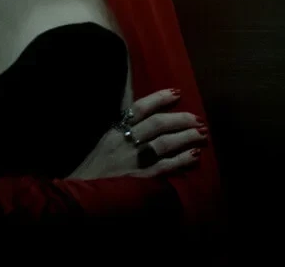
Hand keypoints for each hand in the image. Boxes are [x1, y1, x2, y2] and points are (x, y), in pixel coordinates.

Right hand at [68, 88, 208, 179]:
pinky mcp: (140, 178)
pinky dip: (180, 160)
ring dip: (186, 137)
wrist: (82, 191)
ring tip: (202, 134)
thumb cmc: (94, 165)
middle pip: (157, 124)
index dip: (159, 98)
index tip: (177, 93)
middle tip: (198, 119)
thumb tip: (136, 104)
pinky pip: (164, 167)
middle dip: (180, 119)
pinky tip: (194, 156)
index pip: (139, 107)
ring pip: (164, 143)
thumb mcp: (103, 138)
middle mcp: (124, 141)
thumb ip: (121, 124)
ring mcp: (133, 160)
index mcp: (114, 129)